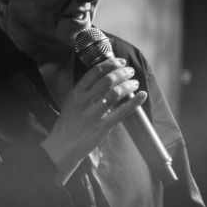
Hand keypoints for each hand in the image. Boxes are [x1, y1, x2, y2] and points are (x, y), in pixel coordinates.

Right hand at [42, 57, 145, 182]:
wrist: (64, 145)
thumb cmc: (69, 123)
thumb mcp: (71, 102)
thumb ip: (85, 90)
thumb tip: (105, 77)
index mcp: (76, 92)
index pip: (95, 71)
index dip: (111, 63)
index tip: (120, 61)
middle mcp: (85, 101)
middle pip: (108, 80)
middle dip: (122, 72)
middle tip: (130, 71)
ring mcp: (94, 113)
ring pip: (116, 93)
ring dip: (128, 84)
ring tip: (134, 82)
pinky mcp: (103, 125)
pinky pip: (122, 111)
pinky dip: (134, 102)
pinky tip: (142, 95)